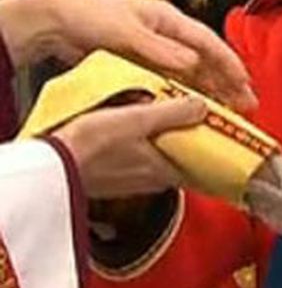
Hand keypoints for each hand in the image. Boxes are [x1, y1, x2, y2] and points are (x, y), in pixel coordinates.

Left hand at [0, 0, 255, 111]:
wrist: (54, 19)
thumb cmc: (88, 15)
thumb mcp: (125, 32)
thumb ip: (159, 49)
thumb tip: (192, 63)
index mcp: (167, 19)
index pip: (208, 42)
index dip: (229, 63)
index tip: (245, 83)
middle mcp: (166, 34)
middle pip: (205, 59)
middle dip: (228, 81)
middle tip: (247, 104)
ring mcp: (154, 48)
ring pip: (192, 72)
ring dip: (211, 90)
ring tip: (228, 111)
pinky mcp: (141, 62)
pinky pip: (172, 80)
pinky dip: (186, 93)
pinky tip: (193, 107)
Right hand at [53, 96, 206, 198]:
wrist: (50, 165)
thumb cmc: (89, 147)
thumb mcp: (138, 120)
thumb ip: (174, 113)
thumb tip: (203, 106)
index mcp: (165, 171)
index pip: (204, 165)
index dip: (216, 148)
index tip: (224, 130)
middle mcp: (152, 180)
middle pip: (184, 158)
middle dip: (191, 139)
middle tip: (198, 116)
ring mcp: (131, 180)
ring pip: (161, 157)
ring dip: (167, 139)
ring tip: (168, 114)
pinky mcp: (112, 175)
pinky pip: (138, 156)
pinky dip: (144, 142)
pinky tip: (136, 125)